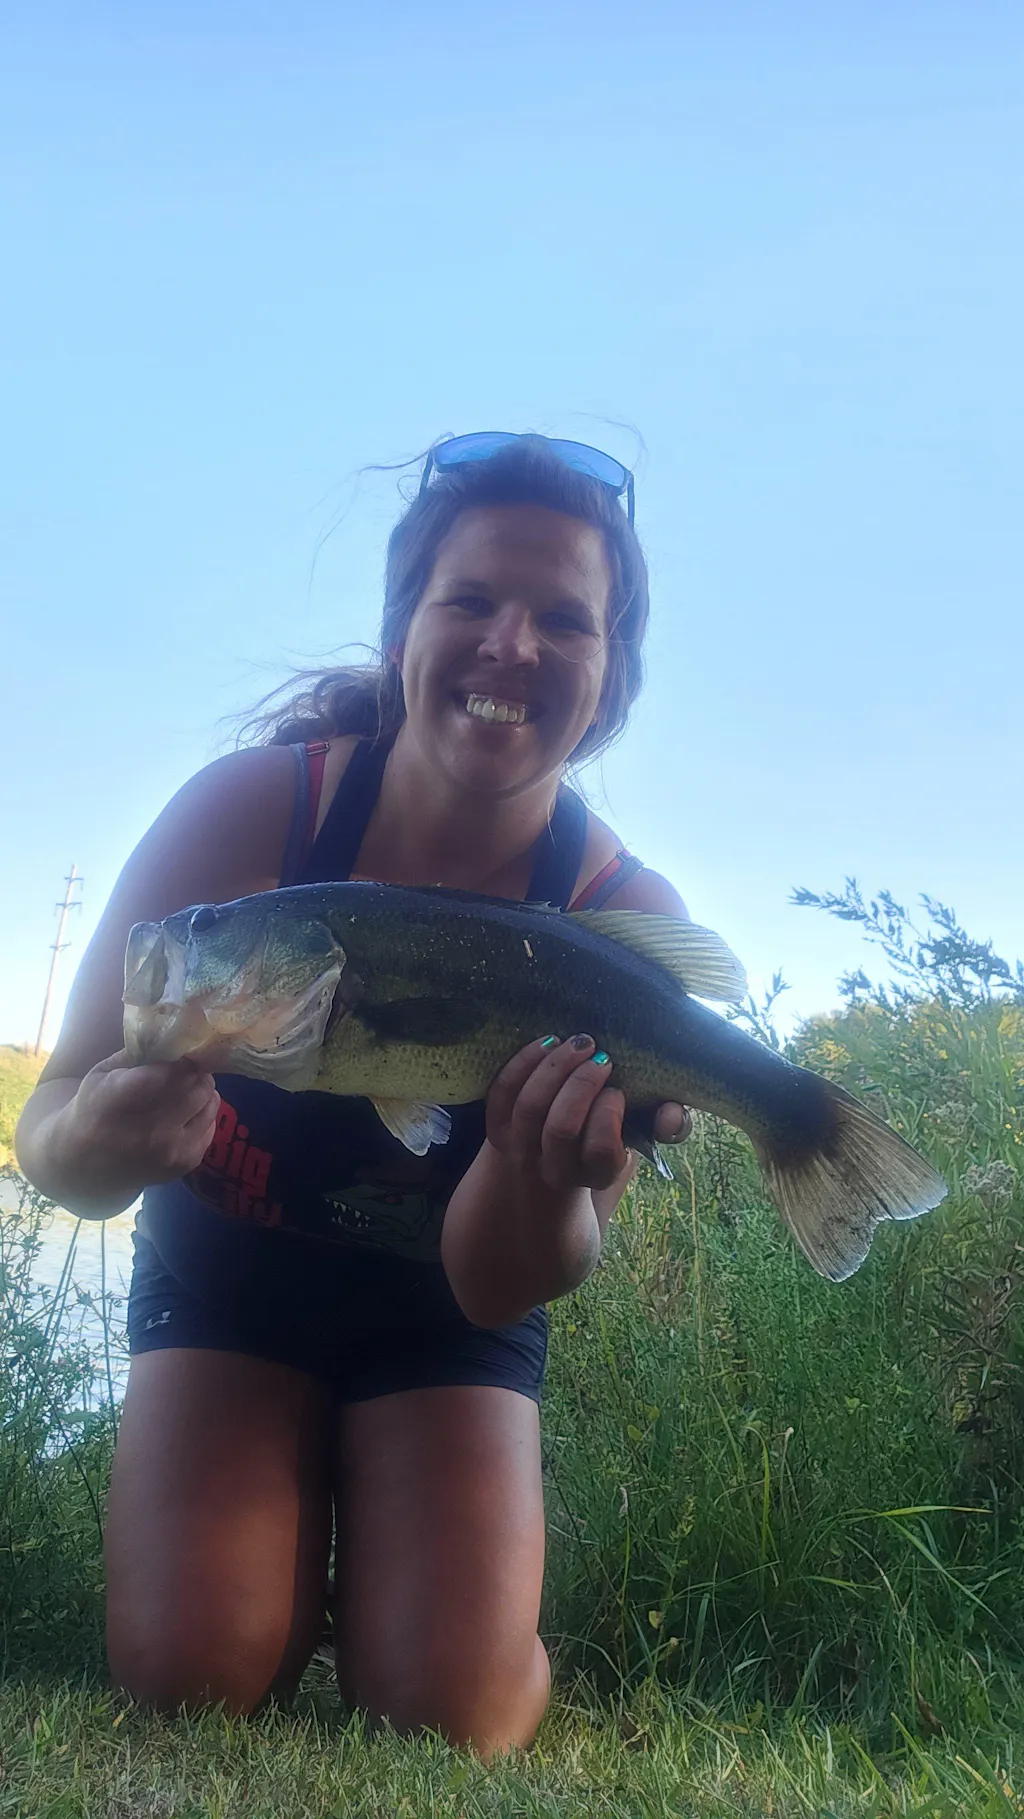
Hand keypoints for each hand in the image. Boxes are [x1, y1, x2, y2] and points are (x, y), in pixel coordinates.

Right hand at [53, 1049, 220, 1205]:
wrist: (85, 1166)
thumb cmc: (93, 1109)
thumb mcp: (101, 1074)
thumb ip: (137, 1054)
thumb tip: (175, 1036)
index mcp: (115, 1103)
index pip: (166, 1075)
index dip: (180, 1059)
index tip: (181, 1051)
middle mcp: (145, 1133)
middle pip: (195, 1088)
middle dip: (195, 1072)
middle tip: (187, 1068)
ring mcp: (167, 1153)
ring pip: (209, 1105)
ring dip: (202, 1091)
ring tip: (186, 1089)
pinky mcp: (183, 1165)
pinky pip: (211, 1126)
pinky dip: (202, 1114)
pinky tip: (184, 1113)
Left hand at [485, 1033, 690, 1195]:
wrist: (555, 1153)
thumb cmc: (609, 1130)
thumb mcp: (643, 1131)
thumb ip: (668, 1124)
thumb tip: (672, 1113)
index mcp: (596, 1174)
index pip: (599, 1151)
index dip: (609, 1115)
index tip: (618, 1091)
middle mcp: (556, 1168)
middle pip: (561, 1129)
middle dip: (581, 1085)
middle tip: (600, 1057)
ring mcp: (522, 1149)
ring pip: (530, 1108)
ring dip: (555, 1067)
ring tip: (578, 1042)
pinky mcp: (498, 1127)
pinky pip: (502, 1094)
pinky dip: (523, 1063)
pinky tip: (547, 1042)